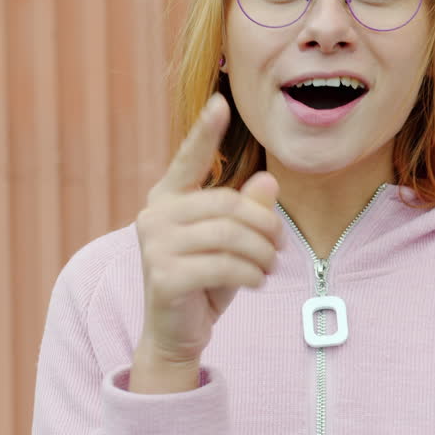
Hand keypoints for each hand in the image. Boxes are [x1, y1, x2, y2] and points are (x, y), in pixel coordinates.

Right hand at [130, 94, 280, 391]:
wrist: (177, 333)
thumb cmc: (207, 279)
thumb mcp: (234, 242)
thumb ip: (249, 210)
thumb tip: (268, 181)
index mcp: (168, 197)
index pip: (189, 158)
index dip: (205, 131)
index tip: (220, 101)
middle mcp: (154, 215)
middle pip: (228, 205)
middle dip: (265, 227)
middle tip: (280, 248)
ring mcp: (154, 245)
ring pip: (230, 236)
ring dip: (262, 254)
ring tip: (269, 268)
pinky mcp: (163, 276)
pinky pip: (224, 265)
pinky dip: (250, 274)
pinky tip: (255, 282)